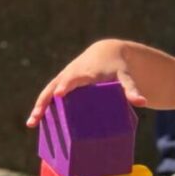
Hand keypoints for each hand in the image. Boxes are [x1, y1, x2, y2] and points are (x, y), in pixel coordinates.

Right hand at [26, 39, 147, 126]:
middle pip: (55, 86)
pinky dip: (41, 107)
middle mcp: (72, 73)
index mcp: (86, 71)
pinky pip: (48, 95)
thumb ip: (132, 89)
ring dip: (39, 107)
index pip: (75, 78)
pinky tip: (34, 123)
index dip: (67, 85)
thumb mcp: (125, 77)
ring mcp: (64, 78)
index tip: (60, 94)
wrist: (107, 52)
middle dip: (46, 100)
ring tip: (31, 123)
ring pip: (48, 91)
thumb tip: (143, 102)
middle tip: (38, 115)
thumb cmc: (117, 68)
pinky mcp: (61, 84)